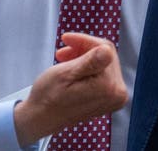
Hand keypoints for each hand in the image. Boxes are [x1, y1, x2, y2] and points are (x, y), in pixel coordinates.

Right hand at [12, 33, 127, 146]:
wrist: (40, 119)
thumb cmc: (48, 98)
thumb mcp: (66, 74)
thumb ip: (90, 62)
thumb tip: (107, 51)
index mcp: (110, 87)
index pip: (105, 49)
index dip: (84, 41)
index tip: (66, 38)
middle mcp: (118, 94)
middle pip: (105, 56)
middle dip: (83, 49)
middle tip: (63, 52)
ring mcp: (114, 97)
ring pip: (102, 63)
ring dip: (82, 57)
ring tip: (64, 59)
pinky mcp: (108, 98)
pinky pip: (100, 73)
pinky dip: (85, 67)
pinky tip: (70, 68)